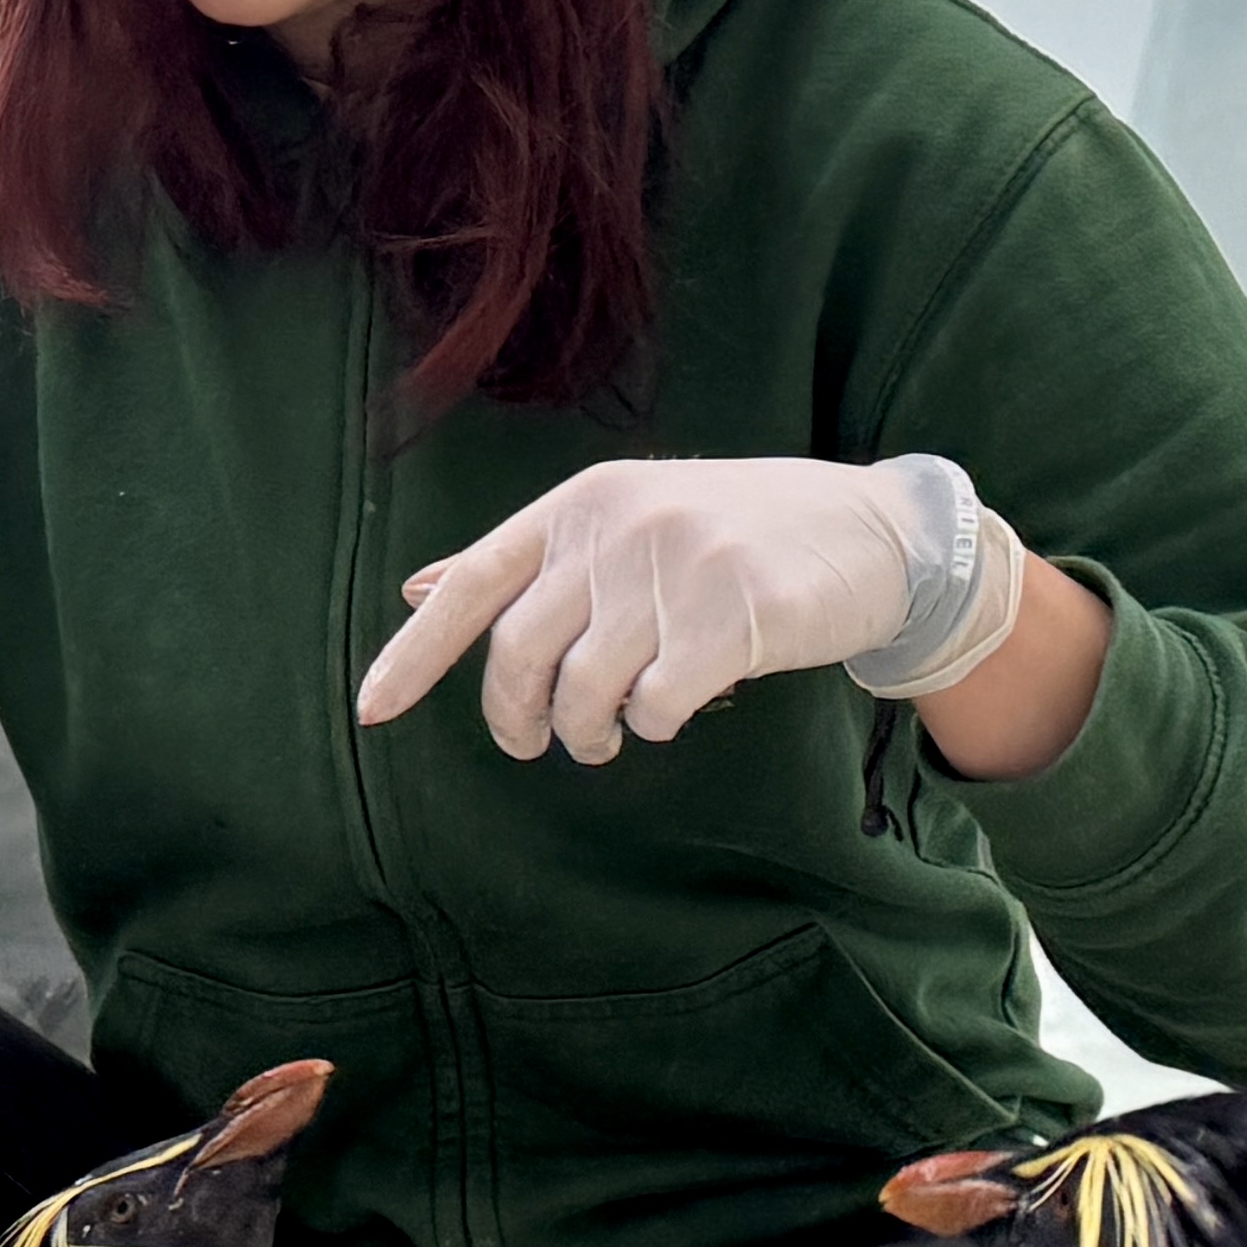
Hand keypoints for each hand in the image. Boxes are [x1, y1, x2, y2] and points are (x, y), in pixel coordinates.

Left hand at [355, 456, 924, 764]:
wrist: (876, 533)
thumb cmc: (739, 537)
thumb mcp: (628, 525)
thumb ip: (530, 565)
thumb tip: (420, 590)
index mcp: (582, 504)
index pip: (473, 583)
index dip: (415, 655)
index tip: (369, 713)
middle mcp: (618, 527)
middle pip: (519, 654)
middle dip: (517, 718)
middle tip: (543, 743)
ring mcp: (675, 568)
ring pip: (585, 689)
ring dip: (590, 732)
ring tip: (610, 733)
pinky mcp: (731, 617)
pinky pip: (656, 706)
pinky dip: (657, 724)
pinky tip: (681, 706)